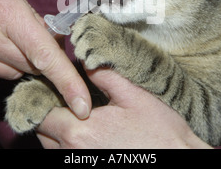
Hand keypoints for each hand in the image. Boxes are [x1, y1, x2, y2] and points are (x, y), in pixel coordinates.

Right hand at [0, 0, 90, 118]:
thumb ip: (28, 14)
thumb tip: (51, 39)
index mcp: (3, 9)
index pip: (44, 53)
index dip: (67, 80)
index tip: (82, 103)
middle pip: (31, 66)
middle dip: (36, 55)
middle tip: (20, 34)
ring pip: (11, 74)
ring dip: (13, 61)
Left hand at [37, 68, 212, 148]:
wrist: (177, 158)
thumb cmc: (160, 131)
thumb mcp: (133, 95)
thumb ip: (104, 76)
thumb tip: (85, 61)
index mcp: (80, 132)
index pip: (42, 113)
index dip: (43, 97)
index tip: (53, 85)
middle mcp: (73, 155)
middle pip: (44, 131)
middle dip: (50, 113)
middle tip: (66, 97)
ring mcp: (80, 166)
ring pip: (52, 146)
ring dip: (58, 130)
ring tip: (77, 114)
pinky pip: (66, 156)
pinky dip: (69, 144)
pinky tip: (88, 132)